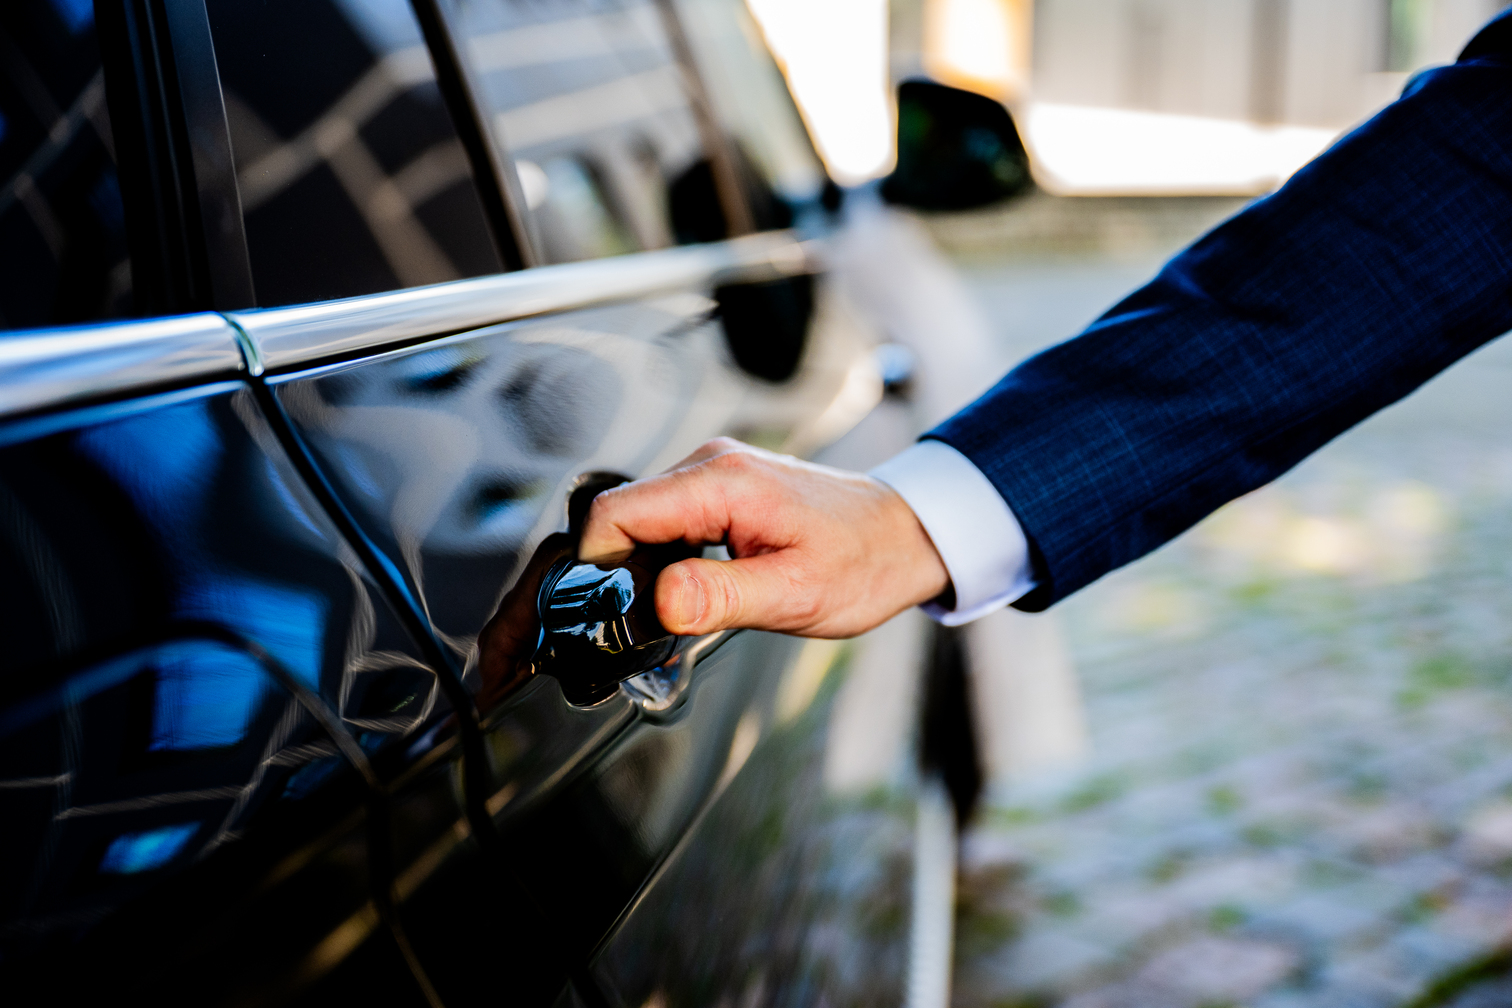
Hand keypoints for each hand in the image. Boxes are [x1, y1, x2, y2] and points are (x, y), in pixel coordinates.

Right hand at [579, 438, 949, 637]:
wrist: (906, 534)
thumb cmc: (866, 561)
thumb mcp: (793, 595)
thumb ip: (719, 597)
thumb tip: (660, 602)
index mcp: (722, 483)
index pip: (614, 512)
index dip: (599, 566)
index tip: (610, 608)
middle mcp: (711, 464)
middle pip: (620, 514)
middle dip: (620, 570)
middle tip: (650, 618)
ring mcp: (715, 471)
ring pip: (640, 518)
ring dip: (646, 564)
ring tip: (685, 603)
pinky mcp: (721, 486)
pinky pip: (668, 517)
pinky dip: (668, 554)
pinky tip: (696, 583)